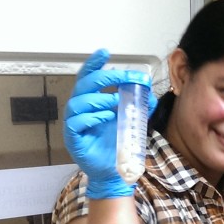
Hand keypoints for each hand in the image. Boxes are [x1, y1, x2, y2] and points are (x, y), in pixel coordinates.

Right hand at [64, 49, 156, 198]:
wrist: (115, 171)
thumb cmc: (119, 143)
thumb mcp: (133, 122)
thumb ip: (140, 107)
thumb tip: (150, 93)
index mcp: (92, 101)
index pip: (89, 77)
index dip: (94, 63)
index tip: (105, 52)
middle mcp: (80, 109)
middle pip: (84, 85)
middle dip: (104, 77)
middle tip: (122, 77)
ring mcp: (74, 123)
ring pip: (77, 102)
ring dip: (98, 99)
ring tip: (115, 102)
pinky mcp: (73, 139)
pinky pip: (76, 123)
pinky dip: (91, 117)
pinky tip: (106, 117)